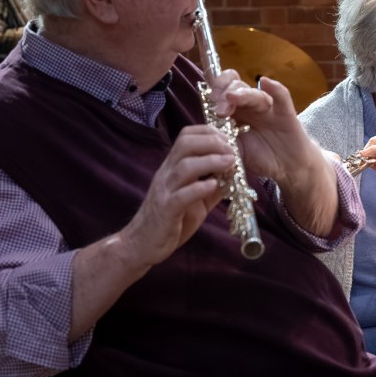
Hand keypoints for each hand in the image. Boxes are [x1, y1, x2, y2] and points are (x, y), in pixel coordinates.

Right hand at [119, 124, 234, 265]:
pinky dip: (199, 188)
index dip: (208, 132)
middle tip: (232, 149)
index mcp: (173, 168)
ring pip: (184, 167)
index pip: (186, 136)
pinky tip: (214, 185)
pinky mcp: (166, 211)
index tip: (229, 138)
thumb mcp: (195, 200)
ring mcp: (165, 191)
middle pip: (185, 144)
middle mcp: (167, 174)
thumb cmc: (170, 220)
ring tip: (230, 162)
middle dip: (211, 142)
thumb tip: (234, 175)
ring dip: (210, 161)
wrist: (142, 244)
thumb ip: (212, 186)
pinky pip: (181, 196)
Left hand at [208, 71, 323, 184]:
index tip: (209, 100)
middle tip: (220, 109)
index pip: (223, 88)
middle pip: (236, 85)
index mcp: (235, 110)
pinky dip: (275, 89)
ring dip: (242, 93)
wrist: (286, 168)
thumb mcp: (235, 150)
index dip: (215, 88)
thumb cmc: (260, 157)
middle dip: (225, 92)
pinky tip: (266, 83)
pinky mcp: (286, 114)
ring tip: (231, 98)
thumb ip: (221, 141)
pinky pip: (281, 97)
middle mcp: (250, 105)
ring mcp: (268, 108)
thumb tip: (205, 135)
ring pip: (255, 93)